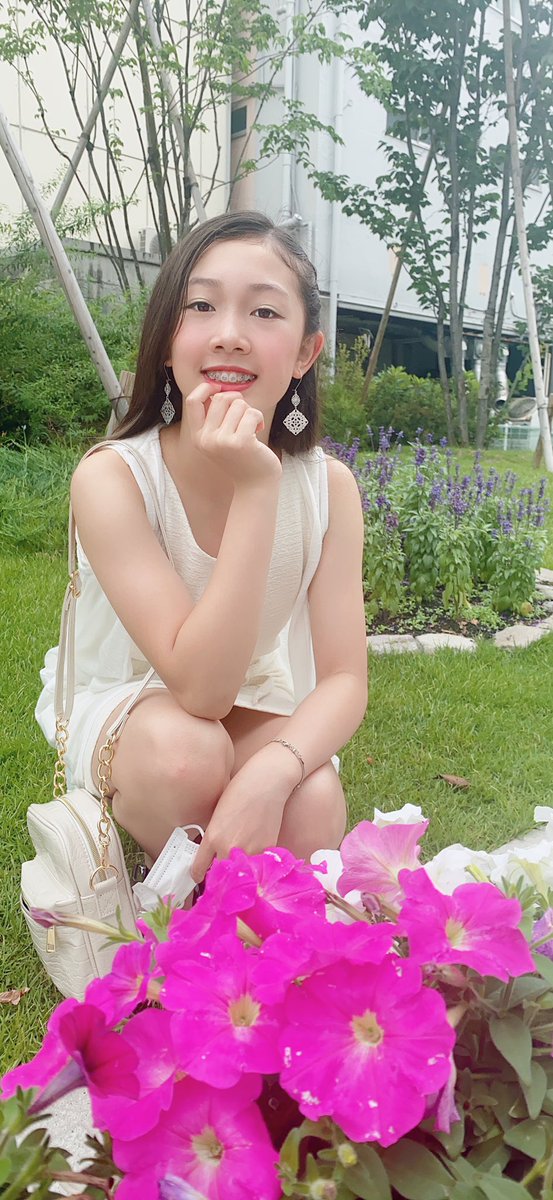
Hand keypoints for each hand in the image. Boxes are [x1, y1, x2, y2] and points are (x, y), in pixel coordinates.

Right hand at [185, 382, 281, 486]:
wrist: (255, 483)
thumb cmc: (242, 457)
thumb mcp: (220, 439)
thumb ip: (215, 417)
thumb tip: (218, 388)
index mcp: (198, 437)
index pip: (193, 401)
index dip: (205, 388)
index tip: (218, 388)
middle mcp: (206, 439)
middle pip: (220, 398)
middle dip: (237, 401)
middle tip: (244, 414)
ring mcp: (222, 441)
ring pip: (239, 404)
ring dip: (250, 412)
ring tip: (251, 427)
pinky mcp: (241, 442)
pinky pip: (252, 413)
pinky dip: (259, 418)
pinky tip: (258, 430)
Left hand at [190, 744, 299, 882]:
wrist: (267, 782)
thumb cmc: (240, 790)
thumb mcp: (218, 815)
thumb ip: (214, 836)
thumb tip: (213, 854)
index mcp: (212, 838)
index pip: (198, 869)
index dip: (197, 875)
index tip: (198, 877)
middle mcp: (228, 848)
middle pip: (219, 876)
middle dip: (218, 877)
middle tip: (219, 877)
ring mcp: (249, 851)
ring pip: (239, 875)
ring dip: (238, 875)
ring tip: (238, 873)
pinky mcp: (267, 850)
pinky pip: (257, 867)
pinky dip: (255, 868)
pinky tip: (255, 864)